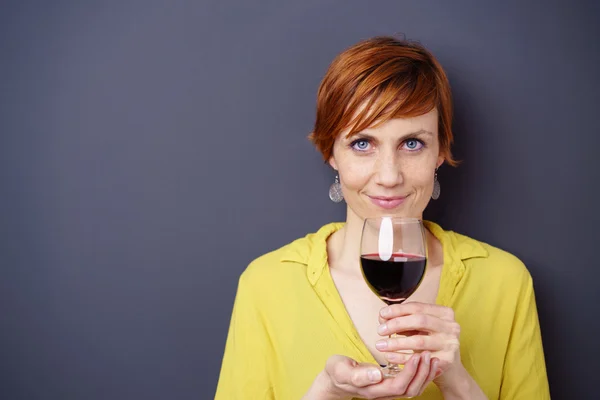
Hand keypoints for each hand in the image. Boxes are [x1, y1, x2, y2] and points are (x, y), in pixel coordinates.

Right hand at [303, 353, 439, 399]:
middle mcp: (384, 394)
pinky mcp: (391, 385)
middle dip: (422, 373)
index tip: (417, 354)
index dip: (410, 372)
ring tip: (433, 357)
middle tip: (428, 353)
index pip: (399, 386)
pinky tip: (428, 362)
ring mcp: (388, 391)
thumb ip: (358, 374)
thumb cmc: (338, 371)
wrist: (335, 378)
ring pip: (413, 389)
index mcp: (374, 390)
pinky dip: (422, 374)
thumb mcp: (342, 369)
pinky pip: (411, 383)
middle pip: (410, 390)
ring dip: (425, 374)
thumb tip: (377, 374)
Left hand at [375, 302, 462, 386]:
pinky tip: (389, 356)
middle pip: (420, 321)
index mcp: (444, 313)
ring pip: (419, 341)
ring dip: (396, 343)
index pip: (418, 307)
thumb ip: (403, 320)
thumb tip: (382, 317)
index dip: (398, 309)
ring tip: (380, 345)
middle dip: (396, 324)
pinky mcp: (446, 361)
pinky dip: (401, 358)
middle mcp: (451, 326)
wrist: (448, 367)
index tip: (381, 314)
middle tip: (380, 330)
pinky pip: (419, 359)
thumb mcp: (419, 327)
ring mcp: (450, 344)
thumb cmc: (429, 341)